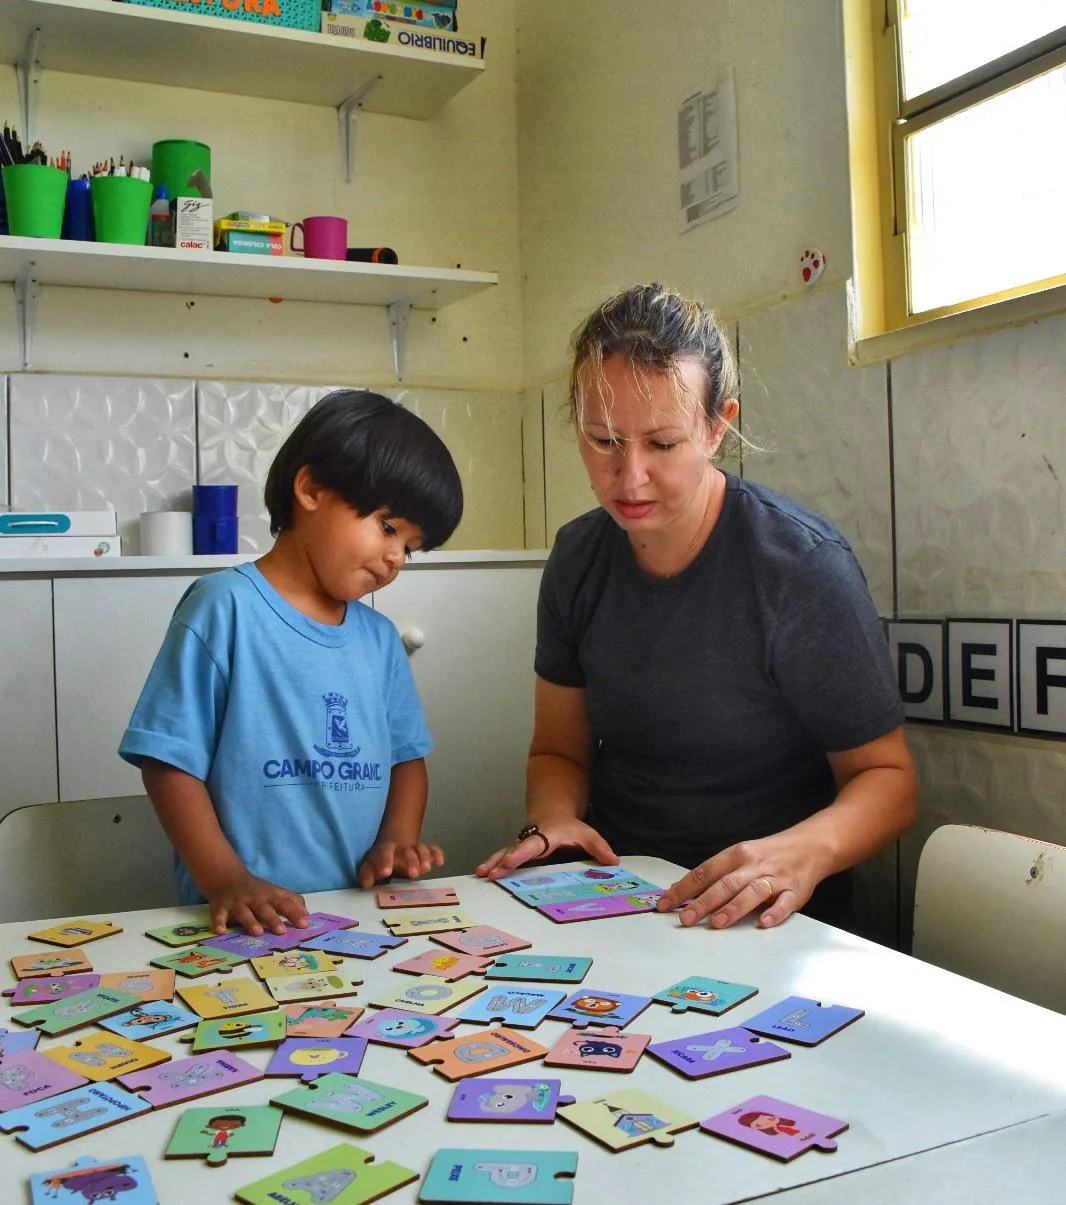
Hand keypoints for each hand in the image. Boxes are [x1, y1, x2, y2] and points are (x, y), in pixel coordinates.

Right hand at [207, 873, 308, 936]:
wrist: (226, 877)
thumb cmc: (255, 890)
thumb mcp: (274, 892)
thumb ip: (291, 901)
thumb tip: (306, 912)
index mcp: (268, 895)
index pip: (284, 903)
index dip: (294, 913)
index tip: (304, 923)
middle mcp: (254, 898)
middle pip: (264, 908)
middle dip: (273, 919)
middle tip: (282, 931)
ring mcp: (237, 902)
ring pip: (244, 912)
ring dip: (250, 921)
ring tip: (258, 932)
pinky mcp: (220, 907)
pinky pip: (219, 915)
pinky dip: (219, 922)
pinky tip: (221, 931)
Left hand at [357, 840, 443, 888]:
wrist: (391, 846)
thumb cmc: (378, 861)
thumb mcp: (368, 867)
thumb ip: (366, 875)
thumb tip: (366, 884)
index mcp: (386, 849)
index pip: (385, 852)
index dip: (386, 861)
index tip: (386, 873)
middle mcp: (401, 848)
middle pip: (407, 851)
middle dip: (411, 862)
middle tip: (414, 875)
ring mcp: (414, 849)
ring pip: (421, 849)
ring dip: (425, 858)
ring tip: (426, 869)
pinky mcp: (424, 852)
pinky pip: (433, 849)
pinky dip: (437, 854)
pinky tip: (440, 862)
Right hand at [475, 817, 617, 879]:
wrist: (552, 813)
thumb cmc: (569, 827)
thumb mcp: (588, 833)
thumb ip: (600, 847)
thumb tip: (613, 862)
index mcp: (547, 836)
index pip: (534, 844)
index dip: (522, 852)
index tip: (510, 860)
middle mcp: (531, 839)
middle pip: (515, 849)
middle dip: (502, 861)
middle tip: (491, 873)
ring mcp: (522, 844)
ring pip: (505, 852)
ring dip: (493, 862)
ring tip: (481, 873)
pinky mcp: (517, 850)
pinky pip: (504, 856)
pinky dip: (493, 863)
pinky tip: (483, 873)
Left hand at [655, 833, 826, 929]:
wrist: (811, 845)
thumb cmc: (769, 854)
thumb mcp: (741, 856)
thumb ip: (718, 874)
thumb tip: (686, 892)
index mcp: (737, 854)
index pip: (704, 872)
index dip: (684, 889)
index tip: (665, 904)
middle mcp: (753, 865)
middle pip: (725, 884)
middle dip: (703, 902)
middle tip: (685, 919)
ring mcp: (775, 878)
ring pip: (752, 893)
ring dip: (733, 908)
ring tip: (716, 924)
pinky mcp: (796, 891)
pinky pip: (785, 903)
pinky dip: (774, 913)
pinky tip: (762, 924)